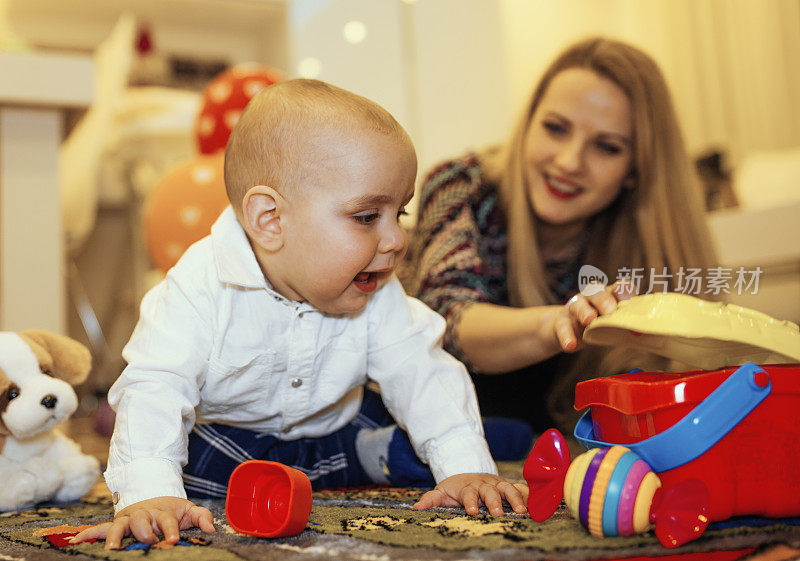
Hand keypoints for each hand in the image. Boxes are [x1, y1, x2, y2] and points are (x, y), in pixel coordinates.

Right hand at [68, 496, 214, 549]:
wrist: (155, 496)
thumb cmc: (173, 510)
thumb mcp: (189, 511)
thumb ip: (201, 517)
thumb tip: (211, 529)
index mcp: (163, 512)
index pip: (167, 520)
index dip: (171, 529)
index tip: (174, 539)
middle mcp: (144, 515)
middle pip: (142, 521)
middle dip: (144, 531)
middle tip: (148, 540)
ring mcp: (128, 519)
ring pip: (119, 525)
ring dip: (116, 536)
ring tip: (113, 548)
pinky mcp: (116, 524)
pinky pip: (101, 528)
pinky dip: (89, 533)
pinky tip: (76, 540)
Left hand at [412, 473, 527, 515]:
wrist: (469, 473)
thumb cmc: (455, 488)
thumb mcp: (441, 492)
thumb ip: (430, 500)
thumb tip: (416, 508)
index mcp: (467, 486)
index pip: (469, 493)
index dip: (470, 502)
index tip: (472, 511)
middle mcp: (484, 484)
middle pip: (490, 491)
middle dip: (494, 502)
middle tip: (498, 514)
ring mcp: (498, 484)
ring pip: (507, 488)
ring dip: (515, 498)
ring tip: (521, 511)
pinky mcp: (508, 486)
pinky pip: (520, 488)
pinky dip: (528, 493)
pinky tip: (536, 502)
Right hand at [553, 280, 634, 351]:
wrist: (567, 332)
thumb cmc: (596, 325)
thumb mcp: (610, 323)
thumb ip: (624, 325)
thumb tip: (640, 334)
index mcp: (608, 295)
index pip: (619, 288)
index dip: (625, 293)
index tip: (631, 305)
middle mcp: (590, 297)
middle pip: (596, 292)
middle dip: (604, 300)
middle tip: (611, 311)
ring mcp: (574, 307)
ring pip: (577, 304)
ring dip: (584, 311)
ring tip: (589, 321)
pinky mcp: (561, 322)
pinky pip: (562, 327)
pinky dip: (566, 336)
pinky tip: (570, 345)